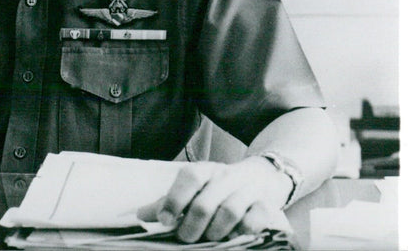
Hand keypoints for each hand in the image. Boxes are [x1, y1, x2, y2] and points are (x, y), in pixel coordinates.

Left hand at [137, 157, 290, 242]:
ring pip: (229, 212)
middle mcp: (226, 176)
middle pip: (205, 202)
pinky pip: (254, 221)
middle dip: (192, 226)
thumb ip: (170, 201)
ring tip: (209, 238)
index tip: (165, 220)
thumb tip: (141, 215)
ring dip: (215, 231)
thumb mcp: (196, 188)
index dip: (175, 199)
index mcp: (206, 170)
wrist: (264, 177)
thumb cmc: (221, 187)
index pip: (190, 177)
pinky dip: (242, 231)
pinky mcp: (266, 205)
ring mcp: (248, 189)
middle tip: (186, 238)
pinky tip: (234, 235)